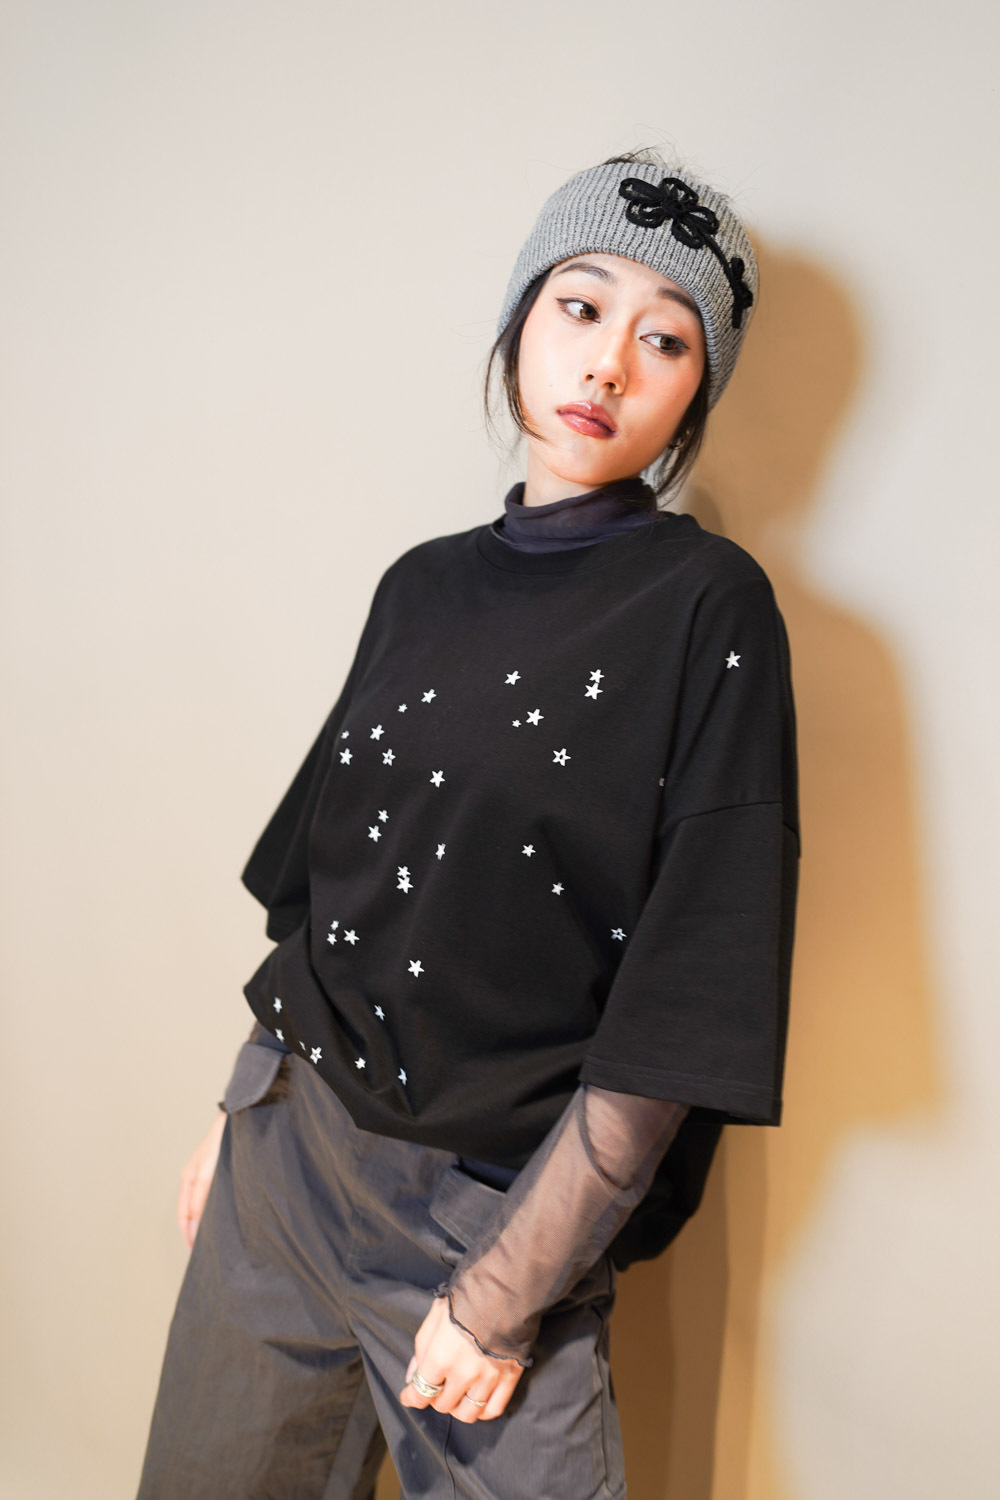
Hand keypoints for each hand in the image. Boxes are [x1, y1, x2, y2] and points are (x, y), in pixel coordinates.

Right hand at [177, 1109, 226, 1249]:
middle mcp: (197, 1180)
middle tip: (213, 1251)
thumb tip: (195, 1228)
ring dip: (211, 1222)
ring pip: (207, 1207)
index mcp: (188, 1180)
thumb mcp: (207, 1174)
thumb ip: (200, 1201)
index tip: (199, 1254)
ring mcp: (211, 1176)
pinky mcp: (225, 1173)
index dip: (190, 1236)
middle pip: (194, 1214)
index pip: (184, 1217)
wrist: (241, 1118)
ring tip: (223, 1239)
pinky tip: (233, 1217)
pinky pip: (219, 1198)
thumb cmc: (221, 1142)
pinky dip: (222, 1211)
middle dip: (200, 1232)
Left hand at [398, 1294, 525, 1422]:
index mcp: (440, 1358)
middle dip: (435, 1397)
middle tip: (438, 1385)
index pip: (421, 1393)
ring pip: (467, 1414)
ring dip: (457, 1408)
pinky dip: (482, 1411)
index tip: (409, 1396)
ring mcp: (487, 1379)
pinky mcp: (509, 1378)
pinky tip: (477, 1400)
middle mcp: (463, 1374)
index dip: (412, 1397)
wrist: (505, 1287)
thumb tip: (413, 1375)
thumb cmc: (466, 1299)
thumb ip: (421, 1349)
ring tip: (457, 1394)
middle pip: (443, 1405)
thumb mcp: (435, 1316)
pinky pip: (493, 1409)